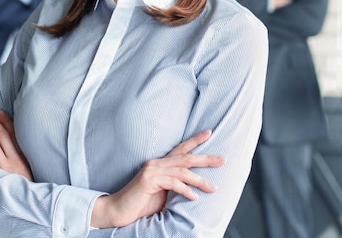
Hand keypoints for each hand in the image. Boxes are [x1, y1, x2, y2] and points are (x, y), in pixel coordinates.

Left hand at [0, 110, 32, 180]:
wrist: (27, 201)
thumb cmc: (29, 182)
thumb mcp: (31, 165)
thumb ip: (24, 153)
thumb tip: (16, 139)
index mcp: (24, 155)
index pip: (14, 134)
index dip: (6, 121)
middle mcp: (14, 159)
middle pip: (2, 136)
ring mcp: (3, 167)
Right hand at [91, 129, 225, 227]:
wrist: (118, 210)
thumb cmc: (140, 203)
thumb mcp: (162, 193)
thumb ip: (175, 185)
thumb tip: (192, 188)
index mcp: (160, 164)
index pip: (181, 148)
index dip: (196, 140)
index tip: (210, 132)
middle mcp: (157, 163)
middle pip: (187, 157)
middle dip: (207, 158)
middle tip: (223, 160)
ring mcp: (152, 171)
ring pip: (182, 171)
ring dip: (200, 180)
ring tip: (214, 188)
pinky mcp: (149, 181)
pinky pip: (173, 183)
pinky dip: (185, 190)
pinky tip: (194, 197)